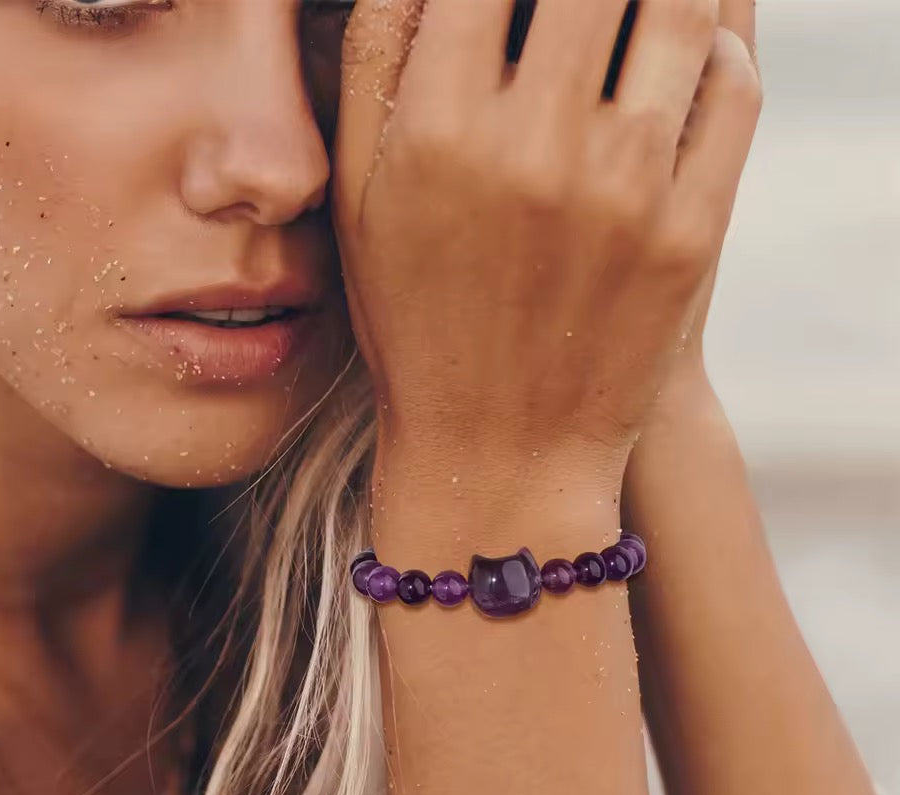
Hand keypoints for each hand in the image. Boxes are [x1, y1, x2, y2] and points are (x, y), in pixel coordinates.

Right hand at [332, 0, 760, 464]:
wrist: (500, 454)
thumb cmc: (418, 332)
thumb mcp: (359, 209)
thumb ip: (375, 70)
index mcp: (437, 133)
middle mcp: (536, 148)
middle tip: (584, 12)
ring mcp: (626, 190)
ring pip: (679, 5)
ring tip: (630, 17)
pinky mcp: (691, 231)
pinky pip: (731, 88)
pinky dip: (714, 48)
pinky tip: (680, 59)